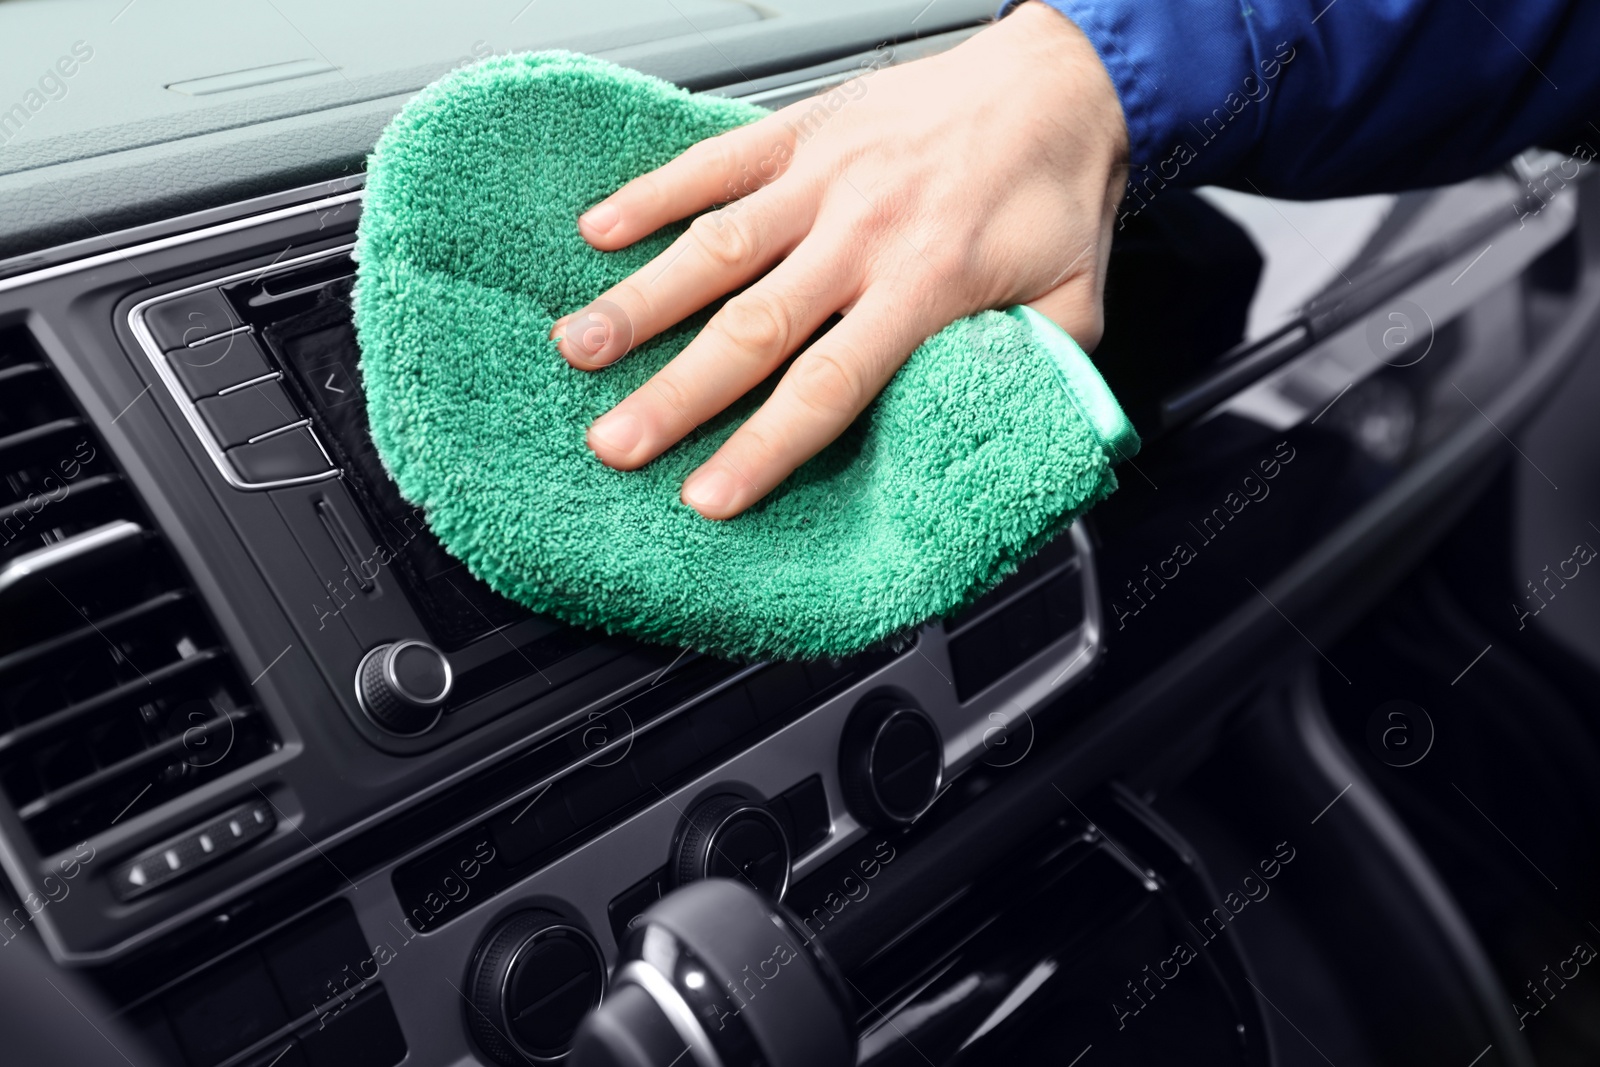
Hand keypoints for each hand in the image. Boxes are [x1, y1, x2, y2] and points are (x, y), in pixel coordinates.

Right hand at [552, 1, 1127, 518]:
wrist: (1060, 80)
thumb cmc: (1055, 194)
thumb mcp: (1075, 304)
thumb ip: (1029, 375)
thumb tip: (986, 435)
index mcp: (929, 285)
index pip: (830, 385)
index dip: (763, 446)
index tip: (709, 495)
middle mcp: (865, 233)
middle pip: (754, 328)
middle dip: (676, 393)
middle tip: (614, 443)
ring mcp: (825, 179)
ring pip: (718, 247)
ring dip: (642, 300)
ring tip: (578, 347)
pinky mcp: (804, 131)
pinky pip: (718, 161)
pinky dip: (655, 193)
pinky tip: (599, 230)